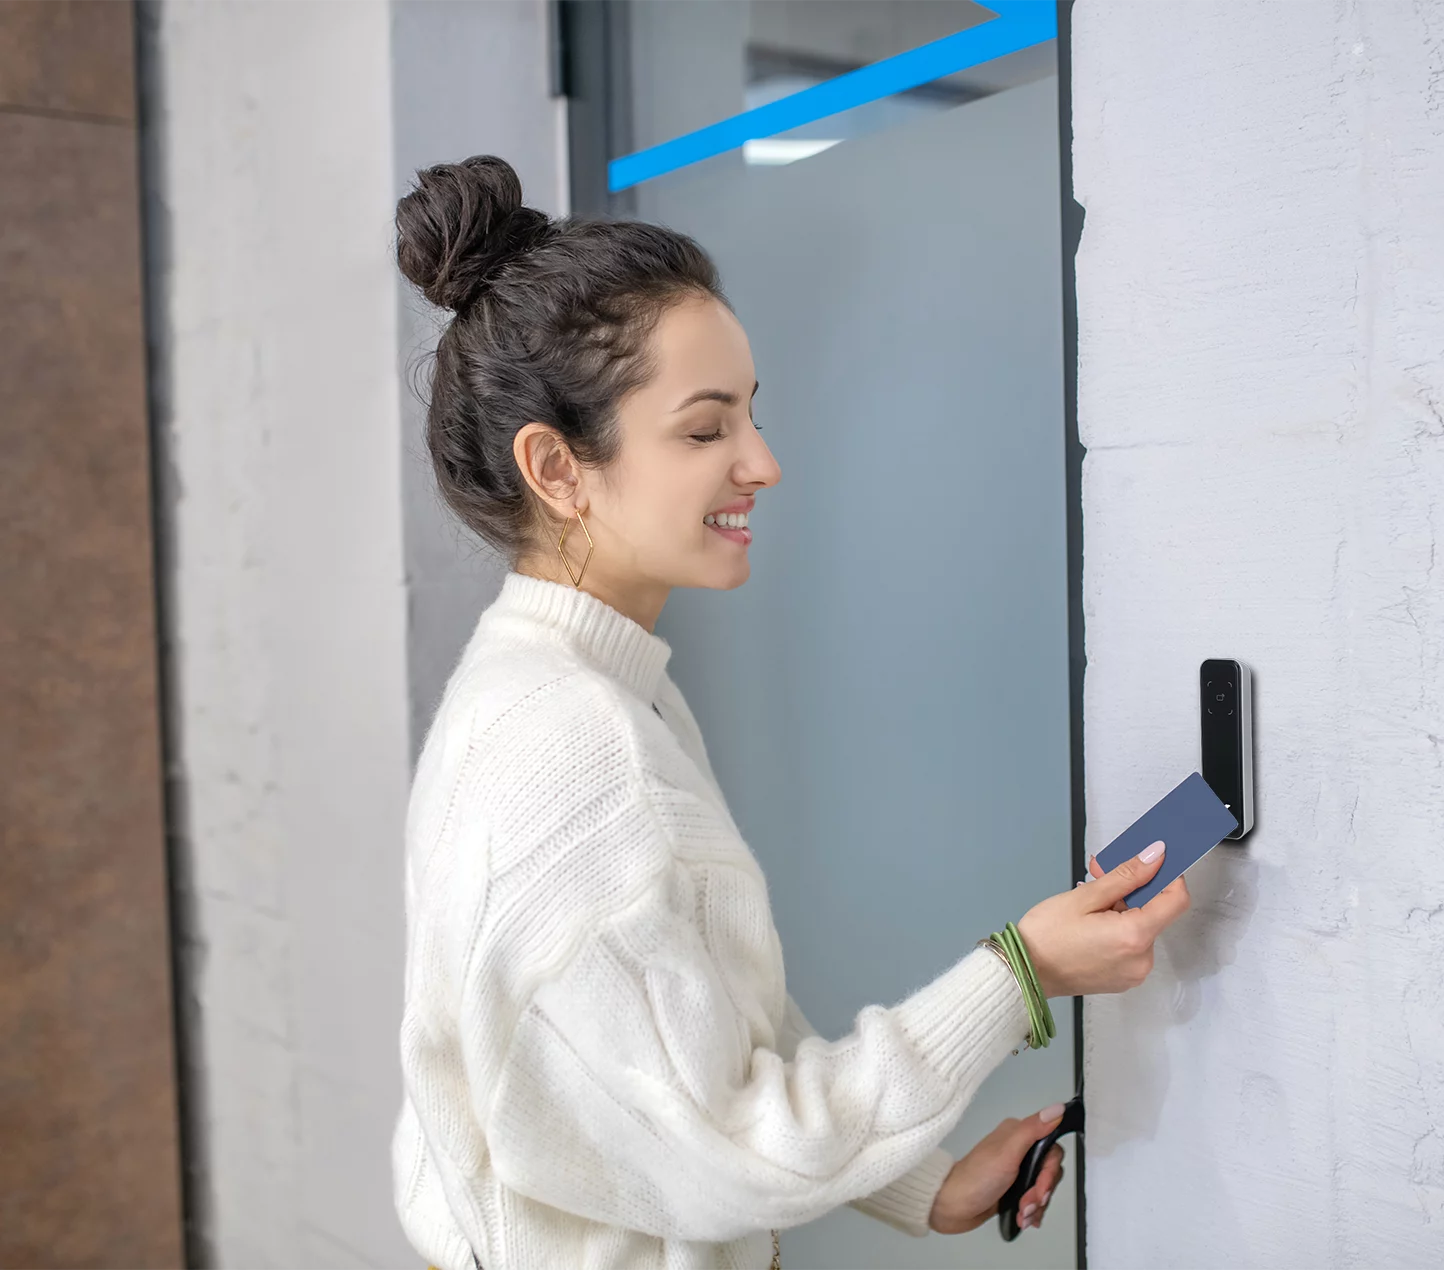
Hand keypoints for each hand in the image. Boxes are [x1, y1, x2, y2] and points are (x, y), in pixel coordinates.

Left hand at [928, 1106, 1067, 1234]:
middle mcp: (1018, 1150)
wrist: (952, 1207)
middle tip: (1026, 1202)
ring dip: (1035, 1206)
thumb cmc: (974, 1178)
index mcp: (1017, 1135)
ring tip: (1021, 1212)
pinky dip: (1031, 1212)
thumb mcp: (1007, 1152)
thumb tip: (1057, 1109)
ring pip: (1043, 1188)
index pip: (1052, 1149)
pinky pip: (1035, 1201)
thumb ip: (1032, 1130)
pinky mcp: (1013, 1189)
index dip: (1049, 1171)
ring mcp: (1016, 1171)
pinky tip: (1022, 1217)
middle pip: (1049, 1171)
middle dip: (1041, 1192)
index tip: (1039, 1186)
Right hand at [1015, 842, 1190, 998]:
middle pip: (1155, 912)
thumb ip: (1125, 876)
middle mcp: (1141, 959)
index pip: (1176, 900)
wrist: (1024, 973)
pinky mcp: (1123, 978)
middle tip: (1099, 875)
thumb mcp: (1083, 897)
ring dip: (1121, 908)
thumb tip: (1154, 857)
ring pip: (1141, 927)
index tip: (1153, 861)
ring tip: (1088, 900)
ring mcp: (1133, 972)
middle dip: (1131, 889)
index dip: (1169, 876)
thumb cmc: (1045, 937)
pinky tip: (1091, 921)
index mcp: (1134, 937)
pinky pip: (1130, 944)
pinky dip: (1117, 927)